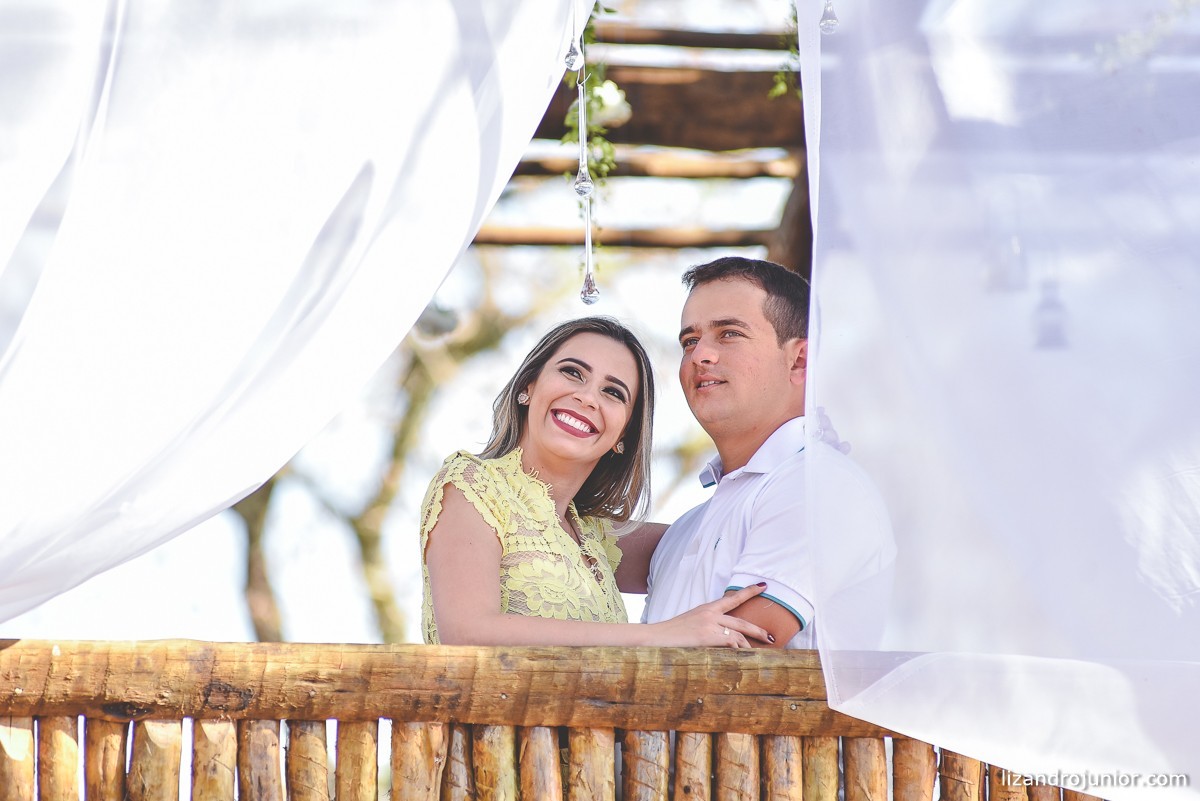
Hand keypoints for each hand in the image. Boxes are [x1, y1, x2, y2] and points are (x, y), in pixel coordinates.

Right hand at [648, 584, 773, 647]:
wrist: (654, 637)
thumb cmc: (670, 635)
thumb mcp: (690, 625)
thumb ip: (707, 627)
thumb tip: (723, 638)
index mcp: (706, 609)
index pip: (732, 598)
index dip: (749, 592)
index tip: (763, 586)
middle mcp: (710, 613)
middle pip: (741, 621)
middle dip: (758, 630)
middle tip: (771, 637)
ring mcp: (709, 624)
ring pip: (738, 635)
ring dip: (748, 646)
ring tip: (754, 655)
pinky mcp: (707, 636)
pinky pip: (730, 643)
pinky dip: (738, 650)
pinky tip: (741, 656)